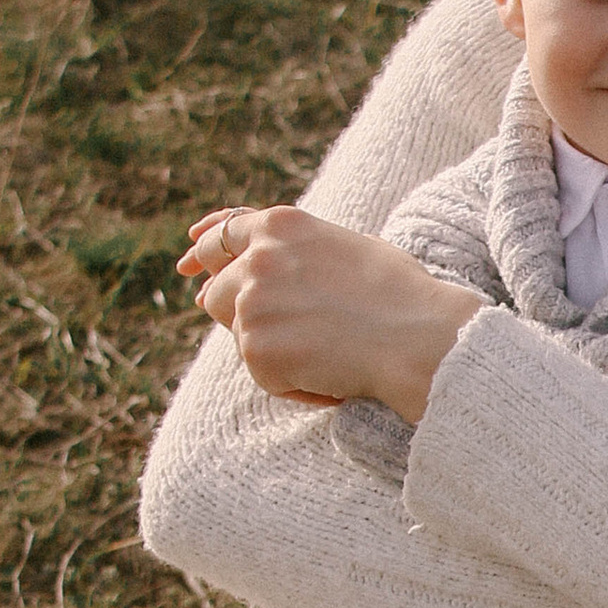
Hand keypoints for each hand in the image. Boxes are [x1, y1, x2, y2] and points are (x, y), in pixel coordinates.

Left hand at [178, 204, 484, 421]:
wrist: (418, 338)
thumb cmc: (401, 296)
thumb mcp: (345, 247)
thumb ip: (296, 251)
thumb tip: (257, 265)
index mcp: (282, 225)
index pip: (225, 232)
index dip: (204, 248)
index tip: (189, 263)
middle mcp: (258, 258)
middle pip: (216, 290)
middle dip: (238, 313)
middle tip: (278, 335)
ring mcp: (251, 303)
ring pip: (237, 335)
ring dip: (271, 348)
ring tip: (326, 351)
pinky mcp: (255, 349)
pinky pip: (261, 374)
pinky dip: (291, 382)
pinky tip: (331, 373)